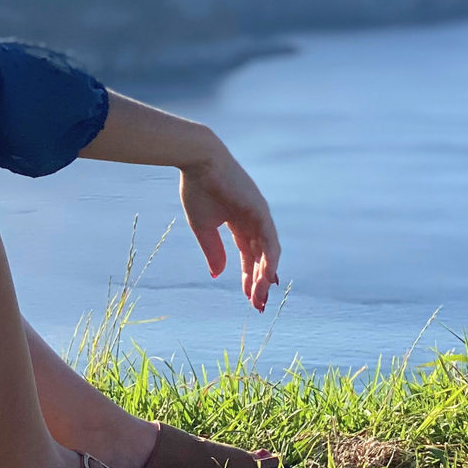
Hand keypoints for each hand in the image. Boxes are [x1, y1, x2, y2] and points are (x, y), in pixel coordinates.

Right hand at [180, 144, 280, 311]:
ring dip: (264, 276)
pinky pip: (270, 240)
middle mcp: (253, 221)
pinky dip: (269, 259)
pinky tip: (266, 277)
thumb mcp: (202, 227)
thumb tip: (217, 275)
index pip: (248, 255)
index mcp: (239, 222)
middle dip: (258, 282)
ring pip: (268, 252)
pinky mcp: (260, 211)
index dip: (248, 276)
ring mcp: (259, 215)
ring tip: (260, 298)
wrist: (198, 161)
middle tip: (257, 306)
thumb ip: (213, 251)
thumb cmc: (197, 189)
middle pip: (261, 257)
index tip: (247, 298)